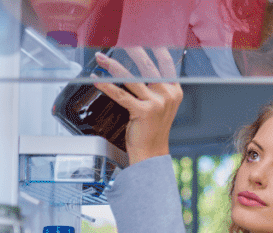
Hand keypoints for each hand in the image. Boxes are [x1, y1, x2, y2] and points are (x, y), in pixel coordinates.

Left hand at [93, 47, 182, 164]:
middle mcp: (167, 95)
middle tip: (121, 42)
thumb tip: (141, 70)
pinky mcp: (142, 112)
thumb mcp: (162, 106)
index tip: (145, 38)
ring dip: (114, 66)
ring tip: (102, 59)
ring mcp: (156, 103)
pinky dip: (107, 86)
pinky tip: (98, 80)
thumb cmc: (154, 130)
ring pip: (132, 79)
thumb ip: (157, 88)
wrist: (152, 153)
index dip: (156, 49)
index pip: (167, 63)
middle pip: (148, 66)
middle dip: (133, 52)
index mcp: (175, 91)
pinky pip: (121, 95)